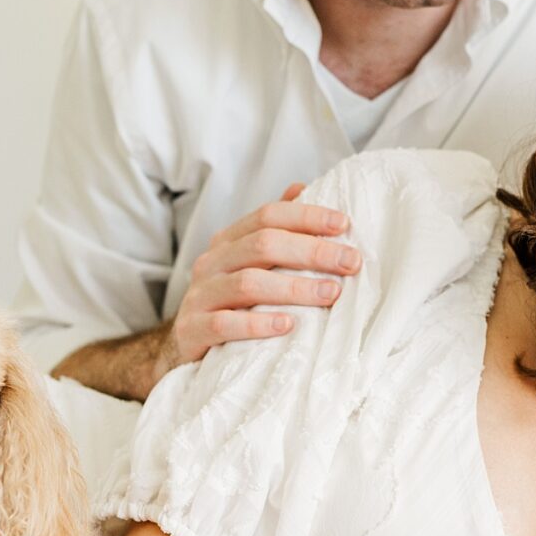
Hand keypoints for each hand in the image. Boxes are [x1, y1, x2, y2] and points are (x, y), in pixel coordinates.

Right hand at [159, 184, 359, 382]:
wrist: (185, 346)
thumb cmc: (230, 302)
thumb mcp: (248, 263)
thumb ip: (272, 229)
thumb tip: (301, 188)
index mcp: (228, 241)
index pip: (268, 216)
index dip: (306, 216)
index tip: (344, 224)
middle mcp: (212, 262)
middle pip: (262, 245)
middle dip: (312, 251)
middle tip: (350, 262)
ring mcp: (200, 296)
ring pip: (247, 283)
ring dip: (294, 288)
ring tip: (330, 293)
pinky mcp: (192, 330)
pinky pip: (225, 324)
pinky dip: (258, 324)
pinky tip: (287, 326)